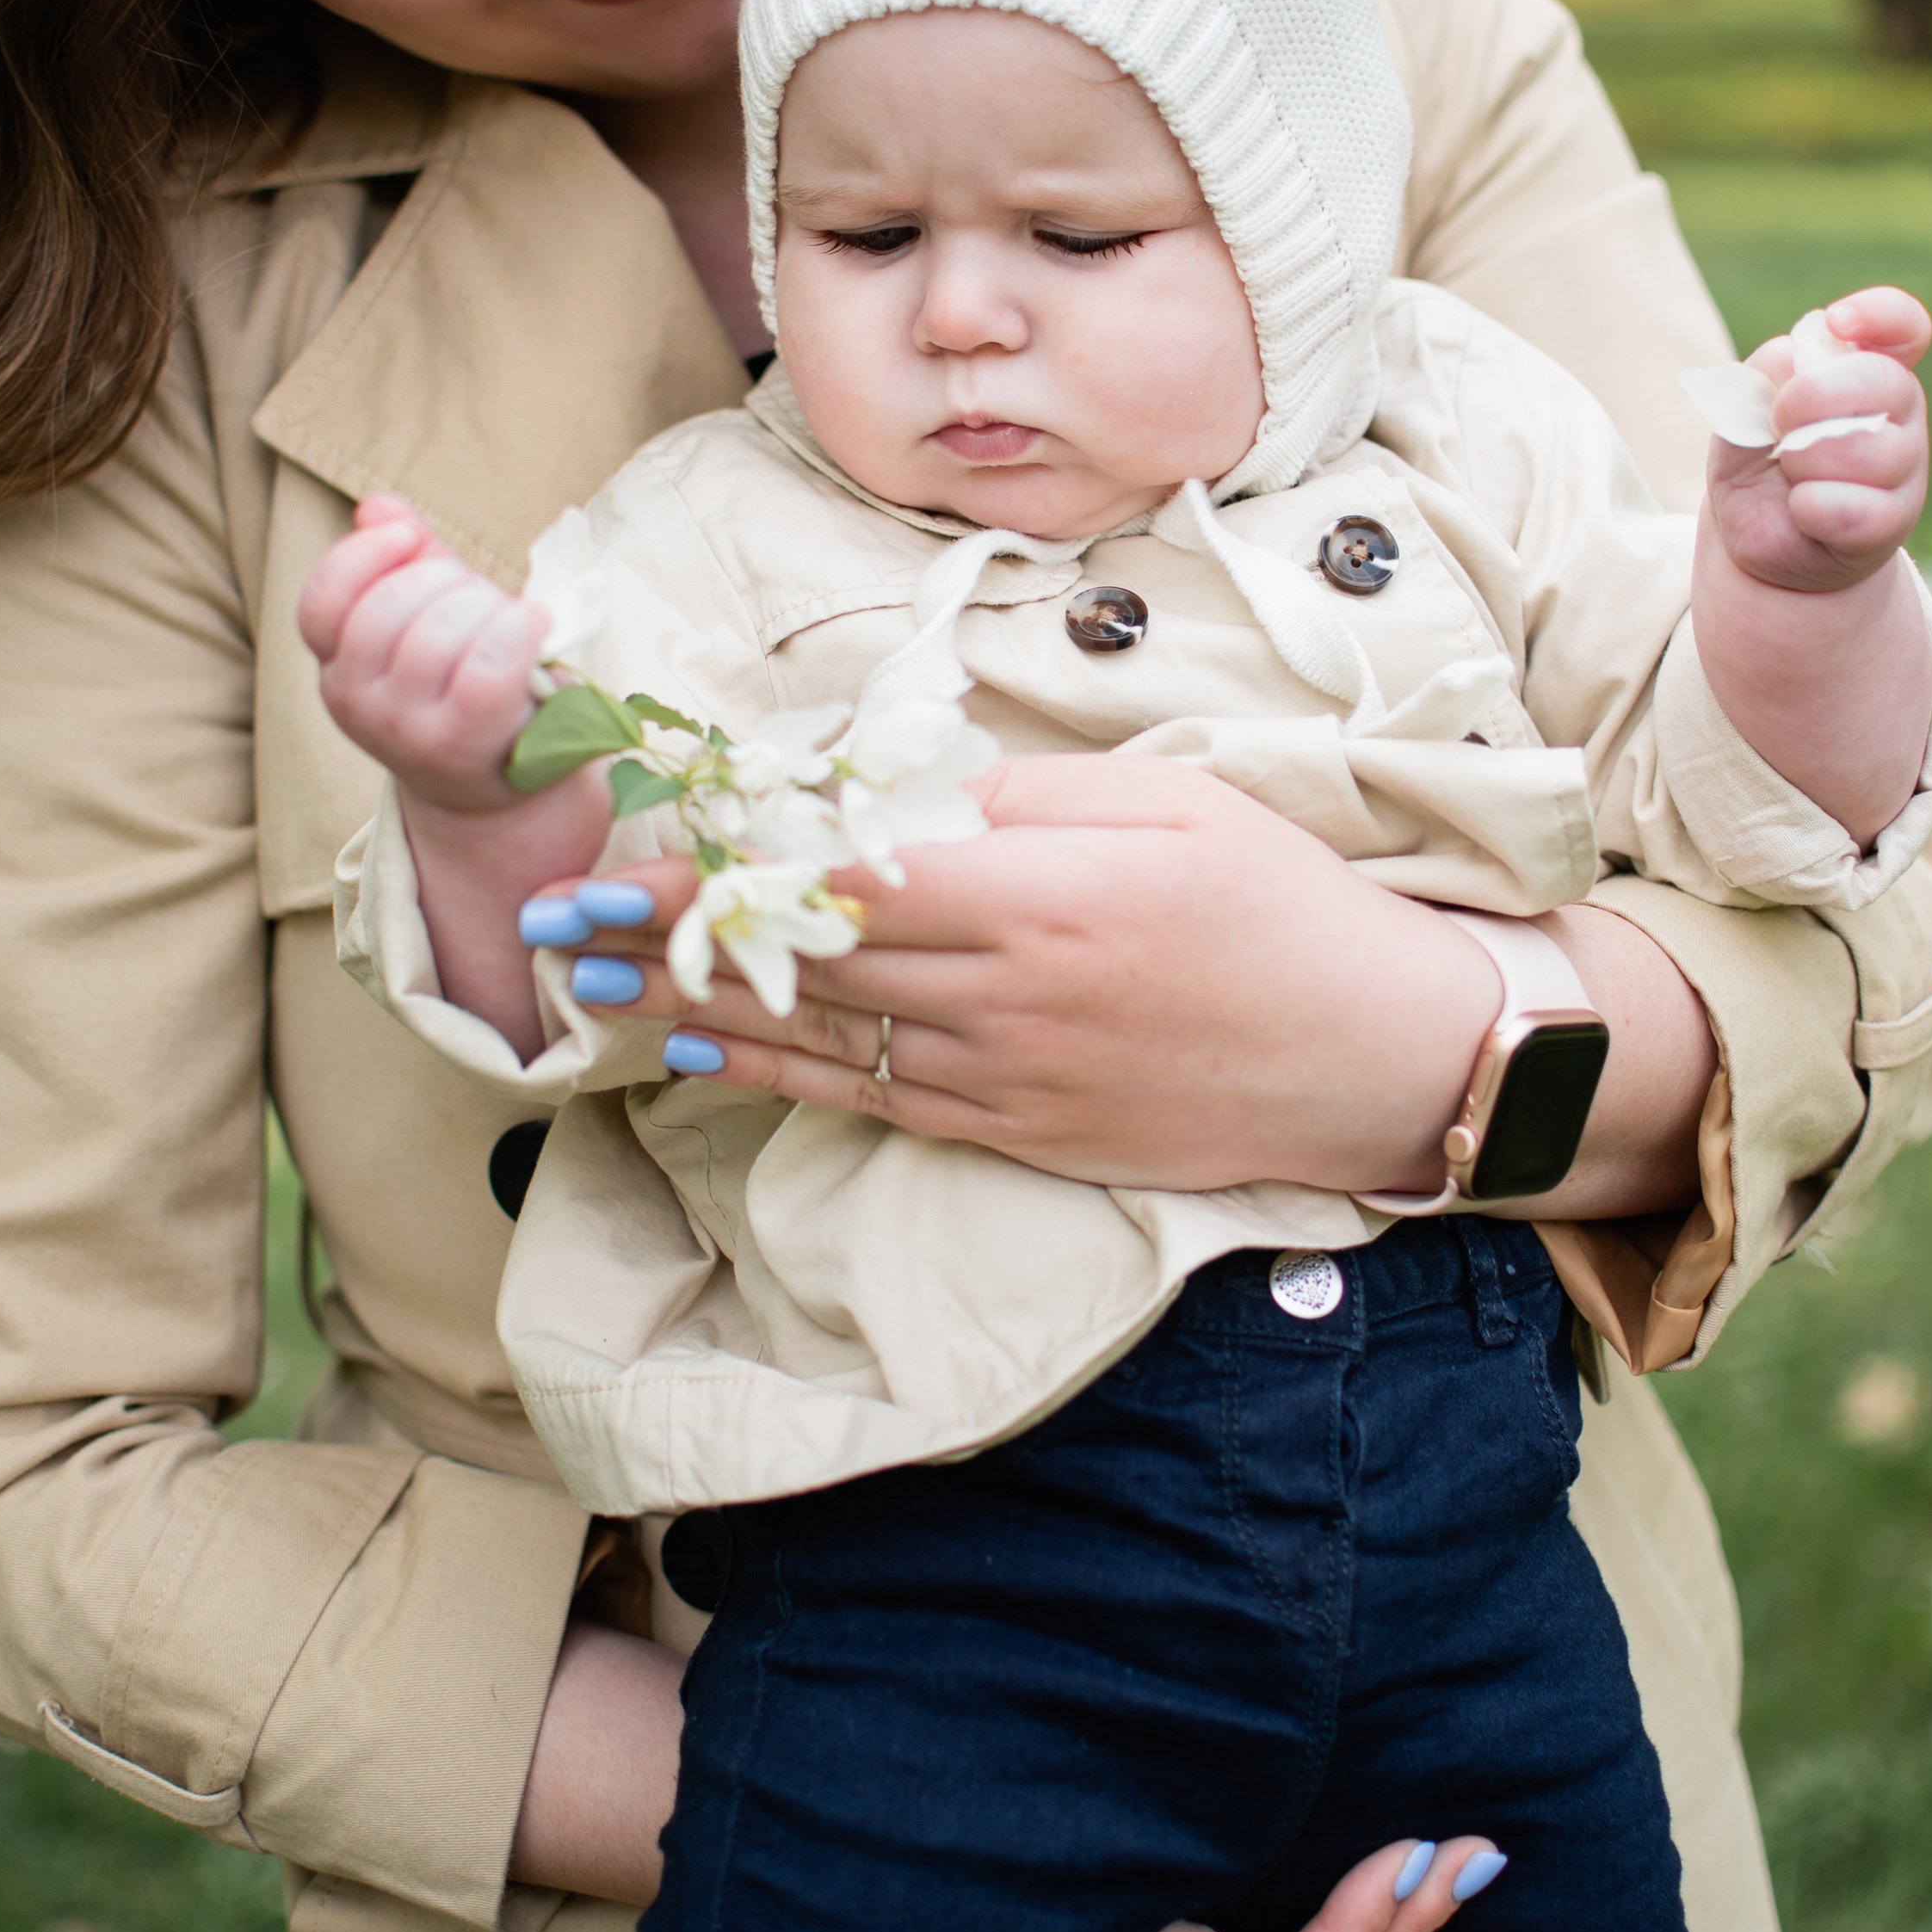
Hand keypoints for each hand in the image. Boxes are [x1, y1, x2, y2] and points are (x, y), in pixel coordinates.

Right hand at [301, 494, 612, 1040]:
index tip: (411, 538)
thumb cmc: (470, 690)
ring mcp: (406, 732)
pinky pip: (487, 667)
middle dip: (449, 584)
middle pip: (390, 606)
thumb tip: (376, 505)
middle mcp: (358, 705)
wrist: (510, 796)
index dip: (362, 557)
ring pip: (441, 630)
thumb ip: (404, 563)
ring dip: (490, 609)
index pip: (321, 602)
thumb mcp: (428, 623)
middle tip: (484, 603)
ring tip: (513, 626)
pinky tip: (538, 625)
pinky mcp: (463, 748)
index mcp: (338, 669)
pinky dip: (519, 632)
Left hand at [533, 760, 1713, 1216]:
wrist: (1376, 1058)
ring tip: (590, 990)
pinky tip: (700, 1064)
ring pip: (820, 1042)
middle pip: (807, 963)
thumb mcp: (1170, 808)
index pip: (848, 877)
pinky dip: (776, 1082)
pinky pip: (870, 1104)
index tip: (631, 847)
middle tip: (555, 919)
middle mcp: (1009, 998)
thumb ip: (1025, 800)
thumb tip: (897, 796)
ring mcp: (1008, 1080)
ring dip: (695, 1015)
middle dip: (670, 939)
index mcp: (1045, 897)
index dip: (726, 866)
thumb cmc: (1283, 910)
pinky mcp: (1017, 1134)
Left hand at [1704, 285, 1929, 595]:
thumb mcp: (1742, 410)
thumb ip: (1767, 374)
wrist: (1757, 533)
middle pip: (1884, 381)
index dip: (1879, 314)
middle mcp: (1898, 410)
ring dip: (1804, 460)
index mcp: (1866, 367)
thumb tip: (1798, 357)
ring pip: (1869, 449)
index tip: (1839, 322)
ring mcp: (1904, 466)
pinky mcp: (1893, 522)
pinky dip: (1809, 507)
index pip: (1902, 325)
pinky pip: (1854, 508)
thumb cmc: (1757, 459)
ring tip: (1787, 472)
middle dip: (1811, 398)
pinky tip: (1799, 508)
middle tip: (1778, 423)